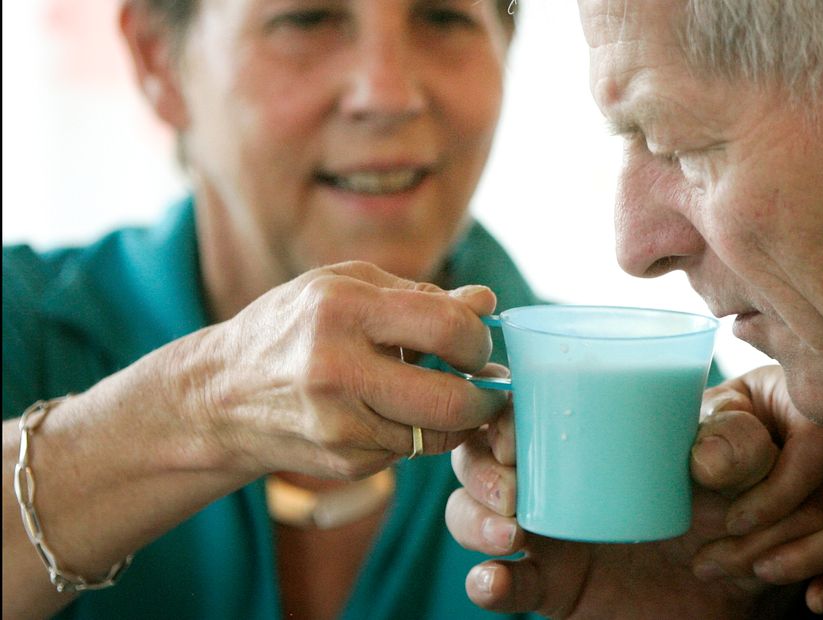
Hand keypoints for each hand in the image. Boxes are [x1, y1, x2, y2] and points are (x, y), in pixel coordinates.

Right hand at [169, 261, 508, 478]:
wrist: (222, 394)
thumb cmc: (294, 326)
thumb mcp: (347, 287)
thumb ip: (422, 294)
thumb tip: (487, 302)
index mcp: (343, 309)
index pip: (447, 328)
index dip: (478, 339)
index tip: (477, 343)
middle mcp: (337, 369)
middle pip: (450, 399)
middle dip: (485, 396)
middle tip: (488, 385)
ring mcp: (338, 424)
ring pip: (437, 433)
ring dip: (456, 418)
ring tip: (446, 394)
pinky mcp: (343, 460)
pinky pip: (409, 451)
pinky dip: (418, 433)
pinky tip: (398, 412)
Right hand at [446, 365, 822, 617]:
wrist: (736, 593)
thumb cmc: (732, 512)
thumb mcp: (746, 472)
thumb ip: (740, 446)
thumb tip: (702, 455)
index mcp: (584, 433)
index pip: (518, 403)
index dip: (497, 413)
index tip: (515, 435)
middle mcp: (552, 477)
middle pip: (476, 454)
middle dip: (477, 467)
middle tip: (512, 488)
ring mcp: (544, 534)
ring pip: (468, 512)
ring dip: (473, 518)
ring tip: (511, 535)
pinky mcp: (548, 588)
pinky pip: (500, 583)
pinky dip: (486, 583)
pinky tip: (494, 581)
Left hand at [690, 366, 822, 612]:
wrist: (741, 465)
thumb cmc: (724, 435)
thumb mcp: (707, 425)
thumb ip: (712, 438)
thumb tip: (715, 462)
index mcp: (813, 395)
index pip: (812, 453)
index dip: (772, 497)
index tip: (731, 523)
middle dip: (765, 543)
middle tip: (711, 562)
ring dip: (801, 562)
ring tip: (754, 574)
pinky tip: (813, 597)